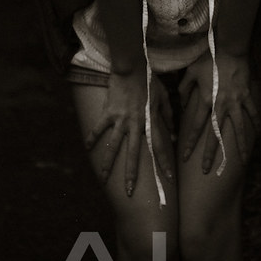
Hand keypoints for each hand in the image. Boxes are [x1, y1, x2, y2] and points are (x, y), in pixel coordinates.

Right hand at [84, 68, 174, 194]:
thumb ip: (169, 115)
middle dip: (132, 174)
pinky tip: (88, 149)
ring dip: (108, 163)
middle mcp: (135, 123)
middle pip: (134, 153)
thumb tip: (173, 133)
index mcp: (150, 120)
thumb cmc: (150, 81)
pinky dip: (92, 138)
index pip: (159, 146)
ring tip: (103, 178)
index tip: (169, 179)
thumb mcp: (164, 97)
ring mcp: (120, 119)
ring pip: (113, 146)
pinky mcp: (108, 113)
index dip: (164, 163)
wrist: (131, 67)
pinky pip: (98, 128)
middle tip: (130, 192)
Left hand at [178, 51, 259, 173]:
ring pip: (238, 129)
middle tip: (207, 171)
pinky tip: (259, 134)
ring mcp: (236, 102)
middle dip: (211, 155)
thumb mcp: (190, 71)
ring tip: (244, 161)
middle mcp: (221, 105)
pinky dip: (256, 122)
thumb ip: (184, 88)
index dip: (190, 143)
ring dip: (240, 146)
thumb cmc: (208, 58)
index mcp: (205, 101)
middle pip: (215, 136)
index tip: (185, 157)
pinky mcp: (247, 95)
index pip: (195, 127)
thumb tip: (181, 102)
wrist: (230, 48)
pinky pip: (253, 112)